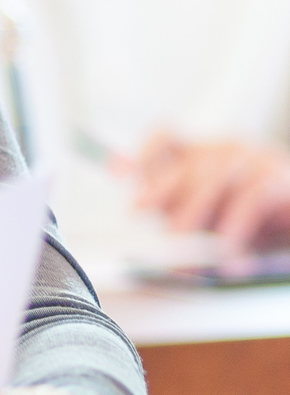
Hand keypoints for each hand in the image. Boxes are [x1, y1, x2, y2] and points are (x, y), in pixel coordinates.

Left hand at [133, 134, 289, 252]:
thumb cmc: (253, 222)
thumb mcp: (207, 218)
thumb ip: (173, 207)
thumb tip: (135, 201)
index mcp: (203, 154)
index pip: (167, 138)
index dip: (143, 154)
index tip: (121, 177)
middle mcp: (226, 150)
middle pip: (186, 164)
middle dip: (160, 193)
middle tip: (141, 215)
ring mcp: (254, 159)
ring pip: (213, 179)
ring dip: (193, 215)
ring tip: (182, 247)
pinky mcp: (278, 177)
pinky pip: (249, 200)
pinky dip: (234, 231)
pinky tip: (227, 256)